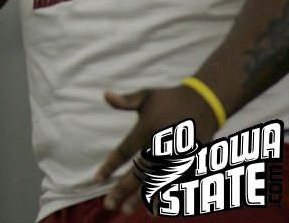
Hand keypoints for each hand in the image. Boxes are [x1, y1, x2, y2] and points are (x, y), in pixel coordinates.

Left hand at [95, 85, 219, 214]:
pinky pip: (176, 184)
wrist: (206, 102)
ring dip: (142, 198)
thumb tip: (105, 95)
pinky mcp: (192, 162)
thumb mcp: (146, 96)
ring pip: (157, 182)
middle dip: (123, 190)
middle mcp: (162, 145)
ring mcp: (178, 155)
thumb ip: (126, 101)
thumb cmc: (170, 99)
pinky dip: (165, 197)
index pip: (125, 151)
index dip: (111, 165)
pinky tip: (154, 208)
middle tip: (109, 205)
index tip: (98, 178)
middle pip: (140, 173)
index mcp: (148, 128)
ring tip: (127, 210)